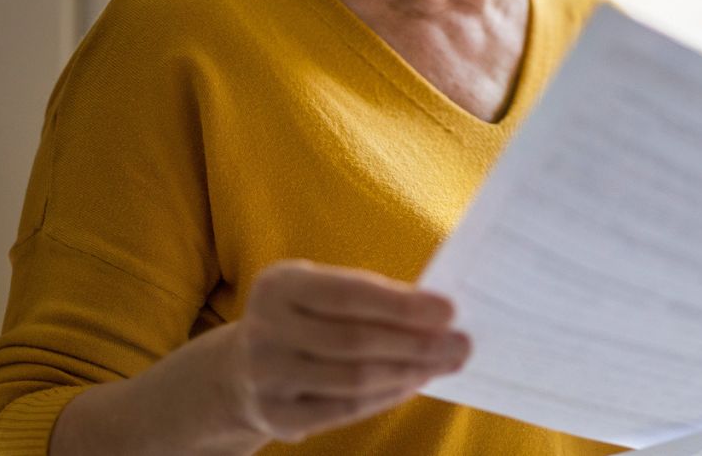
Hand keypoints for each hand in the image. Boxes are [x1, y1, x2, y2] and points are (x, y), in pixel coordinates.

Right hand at [218, 259, 470, 444]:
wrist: (240, 370)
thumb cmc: (304, 319)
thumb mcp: (319, 290)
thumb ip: (368, 297)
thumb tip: (438, 313)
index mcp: (279, 285)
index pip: (349, 294)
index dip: (402, 305)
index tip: (449, 311)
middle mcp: (265, 329)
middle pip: (355, 341)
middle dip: (417, 343)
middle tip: (461, 344)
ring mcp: (266, 376)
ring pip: (354, 379)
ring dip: (409, 372)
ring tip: (445, 363)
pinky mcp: (275, 415)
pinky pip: (344, 410)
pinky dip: (386, 397)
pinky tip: (414, 383)